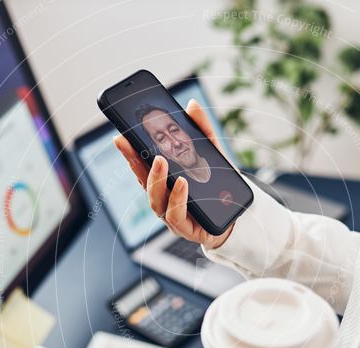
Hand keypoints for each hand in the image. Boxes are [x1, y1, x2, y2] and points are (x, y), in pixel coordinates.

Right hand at [113, 99, 233, 249]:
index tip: (120, 137)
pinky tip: (182, 184)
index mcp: (165, 183)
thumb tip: (192, 105)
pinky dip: (177, 199)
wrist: (239, 218)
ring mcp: (173, 216)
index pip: (142, 167)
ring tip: (161, 161)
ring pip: (155, 201)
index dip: (129, 153)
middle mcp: (164, 200)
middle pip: (143, 182)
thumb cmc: (220, 189)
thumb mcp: (214, 155)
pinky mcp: (187, 229)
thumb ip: (203, 131)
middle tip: (133, 142)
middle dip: (134, 162)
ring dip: (156, 180)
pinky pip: (176, 216)